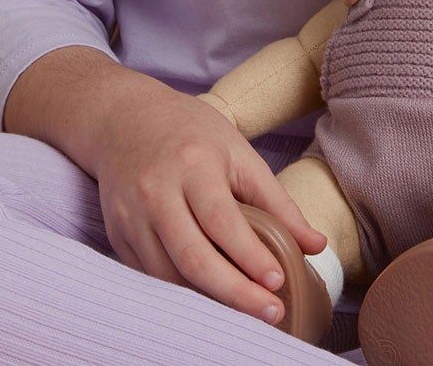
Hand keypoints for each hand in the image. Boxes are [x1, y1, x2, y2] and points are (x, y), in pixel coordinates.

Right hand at [92, 82, 328, 325]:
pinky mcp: (116, 233)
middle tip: (270, 313)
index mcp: (193, 164)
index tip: (278, 282)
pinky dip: (180, 291)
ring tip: (244, 311)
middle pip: (193, 257)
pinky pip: (149, 275)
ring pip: (168, 275)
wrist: (126, 120)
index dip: (250, 256)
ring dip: (207, 300)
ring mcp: (131, 215)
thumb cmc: (192, 134)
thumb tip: (316, 245)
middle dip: (234, 294)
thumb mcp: (239, 153)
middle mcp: (156, 191)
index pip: (222, 221)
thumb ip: (277, 201)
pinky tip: (208, 297)